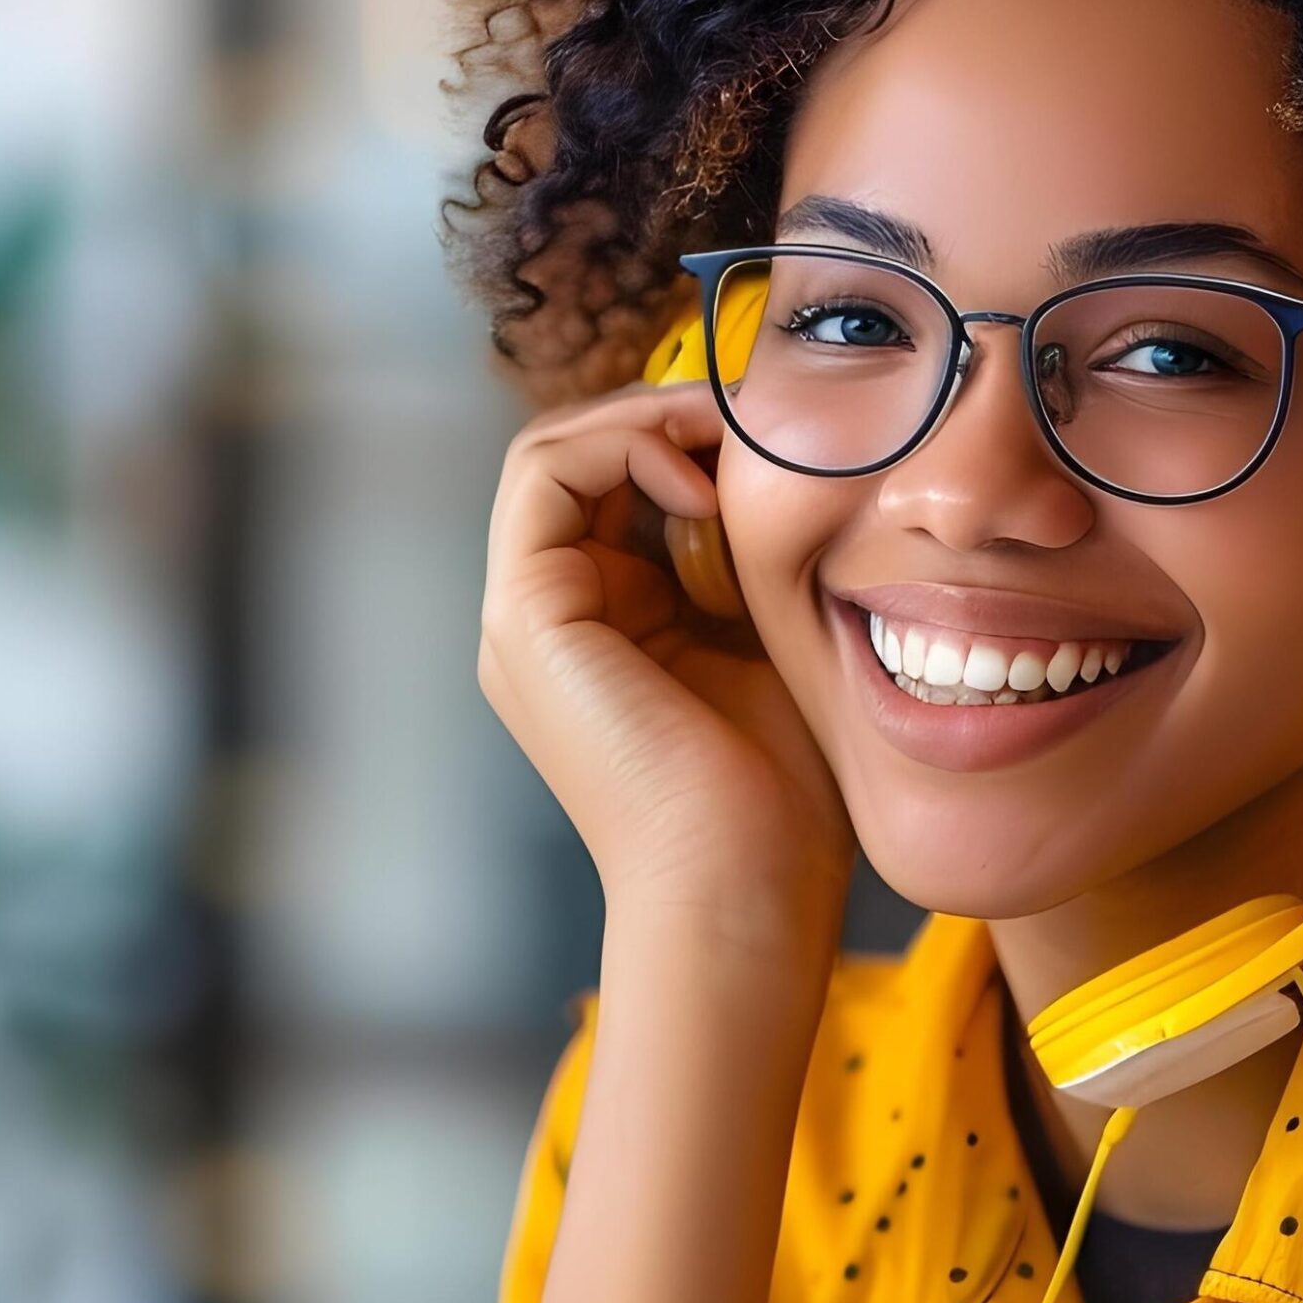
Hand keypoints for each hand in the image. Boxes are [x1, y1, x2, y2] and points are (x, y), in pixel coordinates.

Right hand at [475, 383, 853, 939]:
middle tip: (751, 412)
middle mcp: (546, 619)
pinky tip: (703, 486)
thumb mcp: (769, 643)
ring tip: (727, 436)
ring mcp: (524, 619)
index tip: (772, 435)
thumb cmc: (779, 798)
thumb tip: (775, 466)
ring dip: (642, 420)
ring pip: (549, 451)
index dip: (682, 435)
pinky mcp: (524, 618)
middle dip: (662, 415)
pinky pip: (544, 473)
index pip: (610, 482)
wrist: (743, 890)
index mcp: (598, 627)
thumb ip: (749, 562)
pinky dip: (623, 448)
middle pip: (574, 456)